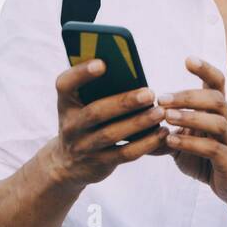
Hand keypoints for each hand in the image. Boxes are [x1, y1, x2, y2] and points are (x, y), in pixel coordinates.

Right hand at [50, 59, 168, 187]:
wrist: (69, 163)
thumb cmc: (83, 120)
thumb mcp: (80, 104)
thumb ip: (97, 88)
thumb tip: (131, 71)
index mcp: (66, 102)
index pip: (65, 84)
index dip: (82, 73)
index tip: (103, 63)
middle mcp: (70, 124)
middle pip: (95, 112)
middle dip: (124, 102)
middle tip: (149, 93)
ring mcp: (83, 146)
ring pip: (111, 134)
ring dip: (138, 123)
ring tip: (160, 112)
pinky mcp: (100, 163)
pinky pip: (125, 154)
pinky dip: (145, 144)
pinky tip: (162, 133)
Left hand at [158, 57, 226, 205]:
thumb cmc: (206, 159)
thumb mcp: (180, 144)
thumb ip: (161, 133)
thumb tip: (130, 125)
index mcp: (217, 111)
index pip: (217, 82)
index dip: (205, 69)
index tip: (188, 59)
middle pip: (215, 98)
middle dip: (188, 96)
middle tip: (161, 98)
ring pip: (217, 121)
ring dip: (189, 117)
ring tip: (166, 117)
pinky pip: (213, 148)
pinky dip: (191, 143)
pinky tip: (172, 141)